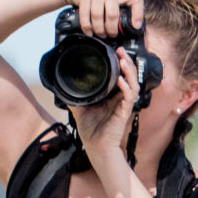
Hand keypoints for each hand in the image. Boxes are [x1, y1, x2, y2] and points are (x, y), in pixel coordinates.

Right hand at [62, 0, 144, 39]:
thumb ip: (125, 9)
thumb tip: (135, 27)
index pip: (135, 0)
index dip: (138, 14)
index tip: (135, 26)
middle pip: (112, 14)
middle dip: (111, 29)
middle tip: (111, 35)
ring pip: (97, 15)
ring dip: (99, 29)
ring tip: (101, 35)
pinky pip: (85, 15)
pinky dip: (87, 27)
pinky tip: (89, 32)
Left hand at [70, 44, 142, 169]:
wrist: (95, 147)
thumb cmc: (91, 131)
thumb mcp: (80, 109)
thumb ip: (75, 97)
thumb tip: (63, 87)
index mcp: (113, 97)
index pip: (121, 77)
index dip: (121, 64)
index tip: (116, 52)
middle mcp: (120, 99)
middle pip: (130, 77)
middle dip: (127, 62)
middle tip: (121, 50)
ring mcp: (124, 105)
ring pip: (133, 84)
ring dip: (129, 71)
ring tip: (124, 61)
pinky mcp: (124, 113)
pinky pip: (129, 98)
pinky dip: (125, 88)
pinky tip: (121, 80)